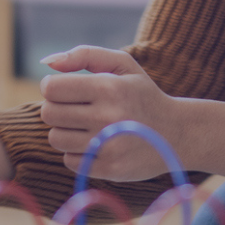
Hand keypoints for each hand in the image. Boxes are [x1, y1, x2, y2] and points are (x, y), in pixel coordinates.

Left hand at [39, 47, 174, 180]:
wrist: (177, 134)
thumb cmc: (142, 95)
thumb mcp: (123, 65)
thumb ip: (84, 55)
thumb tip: (47, 62)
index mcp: (109, 87)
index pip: (52, 88)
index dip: (53, 87)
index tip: (66, 90)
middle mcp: (107, 117)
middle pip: (49, 114)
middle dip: (57, 109)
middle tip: (77, 108)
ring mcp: (108, 146)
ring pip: (55, 139)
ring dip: (66, 132)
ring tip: (86, 126)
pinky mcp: (109, 169)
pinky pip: (69, 161)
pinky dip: (77, 153)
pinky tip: (96, 144)